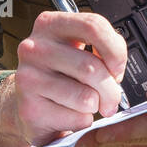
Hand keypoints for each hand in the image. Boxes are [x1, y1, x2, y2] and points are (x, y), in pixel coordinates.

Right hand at [0, 11, 127, 146]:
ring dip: (96, 107)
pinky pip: (76, 118)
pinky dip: (82, 121)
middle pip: (91, 67)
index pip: (94, 26)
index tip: (117, 68)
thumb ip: (100, 48)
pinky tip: (69, 115)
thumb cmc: (59, 75)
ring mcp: (28, 79)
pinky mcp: (30, 109)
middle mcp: (34, 48)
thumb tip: (116, 68)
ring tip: (86, 104)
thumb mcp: (77, 50)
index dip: (116, 51)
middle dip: (111, 90)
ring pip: (86, 97)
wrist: (30, 105)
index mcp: (49, 25)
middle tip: (111, 98)